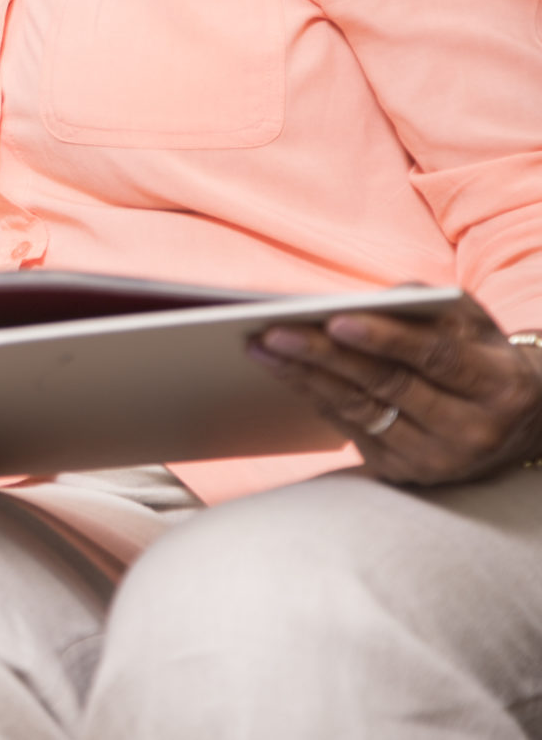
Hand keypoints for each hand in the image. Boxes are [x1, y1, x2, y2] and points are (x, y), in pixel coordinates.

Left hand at [249, 293, 541, 484]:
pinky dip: (317, 399)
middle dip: (324, 357)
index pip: (435, 356)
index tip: (335, 319)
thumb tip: (354, 304)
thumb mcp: (470, 325)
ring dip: (305, 379)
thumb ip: (422, 308)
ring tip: (262, 349)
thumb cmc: (479, 355)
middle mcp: (472, 429)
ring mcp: (440, 459)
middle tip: (272, 332)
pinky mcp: (408, 475)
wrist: (518, 423)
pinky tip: (287, 374)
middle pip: (387, 387)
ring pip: (362, 413)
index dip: (385, 338)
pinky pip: (353, 432)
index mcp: (498, 383)